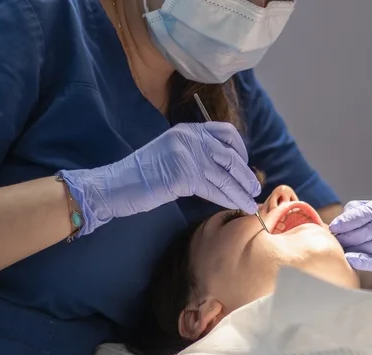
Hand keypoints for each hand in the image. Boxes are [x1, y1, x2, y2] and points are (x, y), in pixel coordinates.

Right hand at [61, 122, 261, 235]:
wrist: (117, 184)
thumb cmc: (145, 174)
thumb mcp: (173, 155)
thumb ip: (197, 154)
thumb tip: (226, 167)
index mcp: (188, 130)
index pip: (225, 132)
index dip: (240, 149)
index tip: (244, 165)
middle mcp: (190, 138)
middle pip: (230, 154)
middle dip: (245, 175)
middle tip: (254, 189)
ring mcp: (187, 154)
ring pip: (225, 174)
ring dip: (241, 191)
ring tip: (250, 203)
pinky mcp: (185, 174)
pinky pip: (215, 188)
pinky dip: (228, 198)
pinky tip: (236, 206)